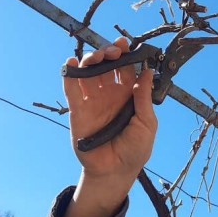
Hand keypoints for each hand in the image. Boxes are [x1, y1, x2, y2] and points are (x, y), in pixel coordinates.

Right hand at [60, 37, 157, 216]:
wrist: (115, 172)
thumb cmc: (135, 150)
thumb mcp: (147, 123)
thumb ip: (144, 98)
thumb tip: (148, 71)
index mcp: (127, 94)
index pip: (124, 68)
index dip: (124, 54)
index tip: (125, 44)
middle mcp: (109, 94)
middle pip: (105, 66)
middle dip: (107, 54)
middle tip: (112, 52)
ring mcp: (93, 101)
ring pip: (88, 73)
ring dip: (90, 60)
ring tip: (96, 58)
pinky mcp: (77, 111)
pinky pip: (72, 90)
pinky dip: (69, 75)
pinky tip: (70, 63)